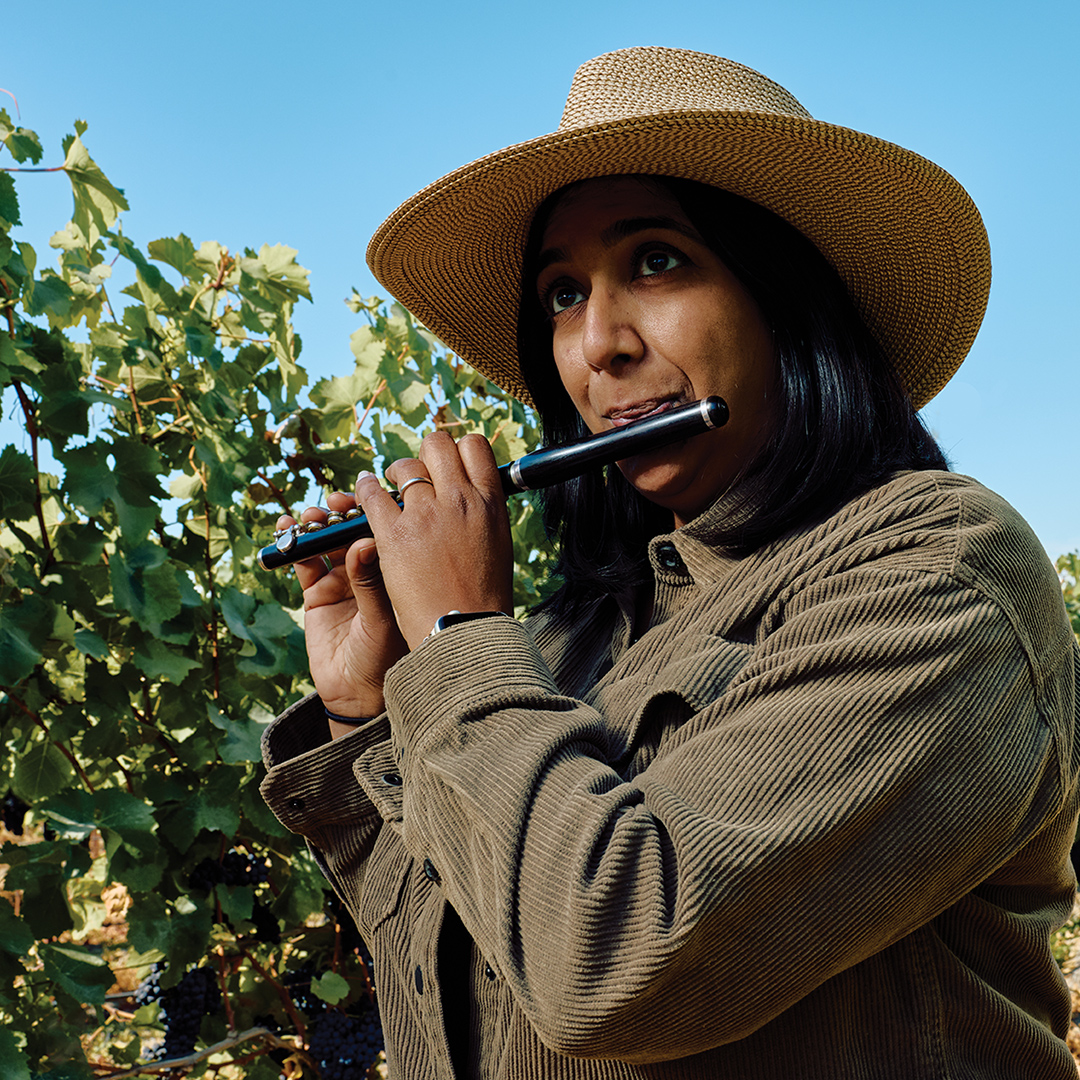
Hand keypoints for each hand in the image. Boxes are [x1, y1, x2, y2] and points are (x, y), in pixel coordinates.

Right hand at [279, 491, 407, 719]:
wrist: (359, 693)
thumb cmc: (385, 656)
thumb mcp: (381, 618)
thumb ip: (370, 581)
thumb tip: (364, 541)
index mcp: (396, 570)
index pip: (385, 531)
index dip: (373, 511)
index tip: (365, 498)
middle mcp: (371, 570)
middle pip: (354, 530)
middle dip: (342, 512)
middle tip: (335, 504)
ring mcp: (343, 579)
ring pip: (328, 541)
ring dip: (317, 524)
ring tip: (311, 517)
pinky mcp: (316, 592)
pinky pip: (303, 561)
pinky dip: (294, 544)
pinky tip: (287, 529)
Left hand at [355, 431, 513, 649]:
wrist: (464, 633)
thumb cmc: (483, 599)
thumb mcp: (496, 548)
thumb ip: (483, 518)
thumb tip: (473, 500)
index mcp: (491, 504)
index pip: (475, 448)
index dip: (458, 450)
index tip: (448, 462)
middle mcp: (460, 500)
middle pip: (438, 446)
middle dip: (426, 452)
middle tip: (418, 472)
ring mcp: (426, 514)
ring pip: (405, 468)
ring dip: (398, 472)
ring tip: (393, 483)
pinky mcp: (393, 534)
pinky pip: (372, 496)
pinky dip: (365, 490)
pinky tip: (362, 491)